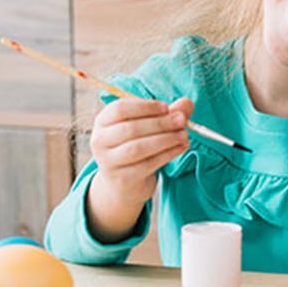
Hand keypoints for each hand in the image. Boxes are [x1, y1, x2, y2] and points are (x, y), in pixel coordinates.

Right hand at [86, 96, 192, 241]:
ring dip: (165, 140)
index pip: (120, 109)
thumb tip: (187, 103)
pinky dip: (167, 154)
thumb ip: (166, 114)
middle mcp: (100, 141)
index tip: (167, 107)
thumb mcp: (147, 127)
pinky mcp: (122, 178)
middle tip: (182, 120)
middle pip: (130, 129)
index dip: (145, 107)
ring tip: (184, 135)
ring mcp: (109, 162)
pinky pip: (147, 164)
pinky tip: (181, 147)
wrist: (123, 183)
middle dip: (160, 123)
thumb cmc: (136, 146)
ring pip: (138, 148)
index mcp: (103, 121)